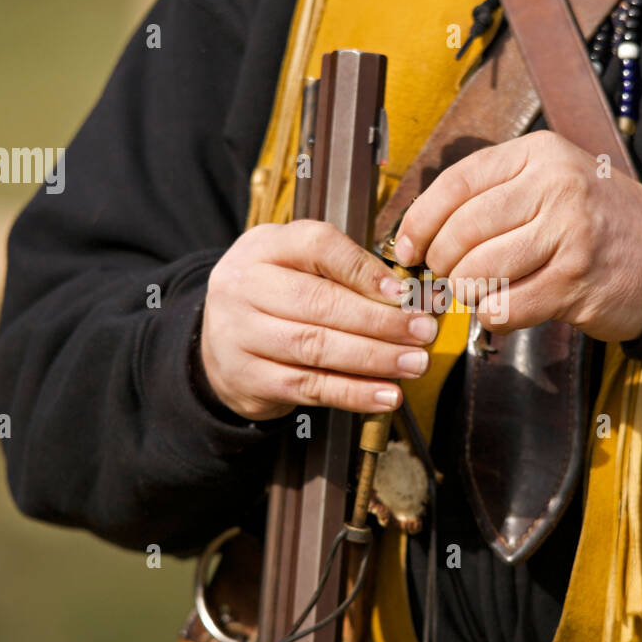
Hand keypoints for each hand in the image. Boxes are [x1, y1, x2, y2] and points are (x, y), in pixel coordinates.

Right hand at [201, 220, 438, 420]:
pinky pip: (310, 387)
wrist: (218, 346)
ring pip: (317, 346)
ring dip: (375, 358)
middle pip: (321, 302)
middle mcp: (244, 286)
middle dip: (381, 320)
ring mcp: (240, 334)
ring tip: (414, 363)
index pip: (318, 246)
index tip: (406, 293)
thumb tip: (412, 297)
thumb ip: (346, 272)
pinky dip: (354, 393)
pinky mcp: (248, 378)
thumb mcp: (299, 268)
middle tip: (424, 332)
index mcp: (264, 246)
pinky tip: (386, 394)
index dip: (365, 270)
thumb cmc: (277, 299)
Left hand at [392, 130, 641, 340]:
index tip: (408, 248)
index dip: (421, 220)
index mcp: (539, 155)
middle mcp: (555, 186)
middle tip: (450, 277)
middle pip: (464, 231)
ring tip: (479, 293)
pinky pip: (507, 306)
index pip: (457, 183)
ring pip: (481, 271)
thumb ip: (494, 194)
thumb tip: (422, 230)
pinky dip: (493, 315)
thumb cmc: (593, 221)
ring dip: (468, 293)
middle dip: (444, 263)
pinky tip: (502, 310)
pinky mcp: (576, 281)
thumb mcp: (549, 182)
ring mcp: (569, 234)